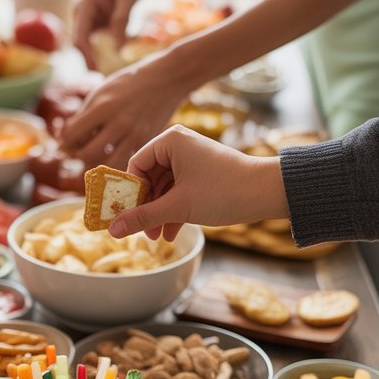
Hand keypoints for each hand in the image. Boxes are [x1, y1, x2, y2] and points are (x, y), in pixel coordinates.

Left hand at [60, 52, 186, 167]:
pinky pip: (124, 162)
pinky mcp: (145, 142)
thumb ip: (82, 115)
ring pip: (106, 164)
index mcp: (103, 106)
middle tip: (78, 149)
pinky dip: (114, 161)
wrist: (166, 79)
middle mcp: (118, 123)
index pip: (71, 135)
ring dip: (96, 163)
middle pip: (86, 155)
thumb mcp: (101, 92)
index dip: (64, 140)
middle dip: (77, 155)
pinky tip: (111, 153)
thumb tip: (63, 139)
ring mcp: (134, 135)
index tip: (66, 139)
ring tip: (94, 154)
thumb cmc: (129, 84)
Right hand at [73, 0, 148, 68]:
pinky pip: (101, 41)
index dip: (85, 57)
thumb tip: (117, 50)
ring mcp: (89, 19)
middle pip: (81, 45)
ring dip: (100, 57)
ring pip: (91, 45)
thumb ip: (122, 20)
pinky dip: (110, 48)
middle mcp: (82, 14)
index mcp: (84, 5)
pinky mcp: (98, 23)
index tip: (96, 72)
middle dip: (91, 62)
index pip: (79, 37)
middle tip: (106, 81)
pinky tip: (122, 53)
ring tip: (114, 72)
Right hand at [107, 125, 286, 241]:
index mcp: (170, 141)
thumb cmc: (222, 191)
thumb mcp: (177, 207)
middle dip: (145, 207)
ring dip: (159, 214)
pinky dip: (173, 211)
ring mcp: (191, 159)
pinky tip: (171, 233)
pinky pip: (178, 191)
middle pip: (148, 178)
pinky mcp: (202, 173)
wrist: (266, 192)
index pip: (135, 165)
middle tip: (141, 231)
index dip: (128, 193)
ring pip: (163, 188)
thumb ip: (142, 217)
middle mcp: (179, 145)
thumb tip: (112, 229)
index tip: (123, 215)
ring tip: (157, 237)